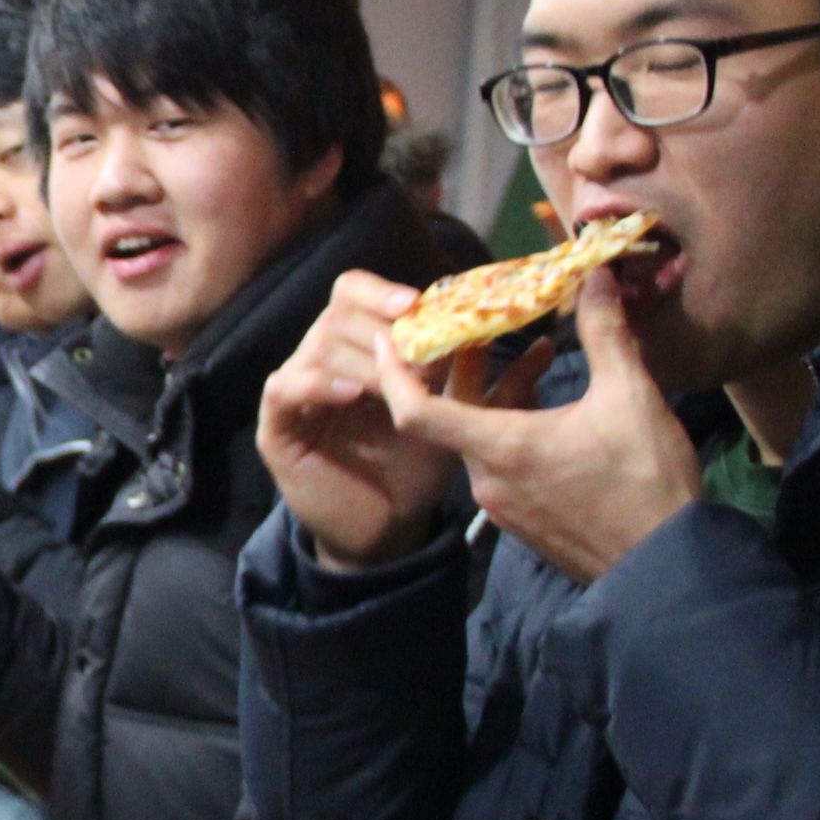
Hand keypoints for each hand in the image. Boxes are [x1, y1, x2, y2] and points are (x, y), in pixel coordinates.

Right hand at [253, 268, 499, 571]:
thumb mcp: (463, 420)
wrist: (386, 528)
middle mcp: (327, 358)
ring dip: (361, 361)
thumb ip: (495, 383)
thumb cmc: (417, 467)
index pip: (358, 292)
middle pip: (338, 311)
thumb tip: (542, 345)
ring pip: (316, 344)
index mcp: (363, 346)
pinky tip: (351, 395)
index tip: (421, 303)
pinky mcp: (276, 426)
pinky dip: (316, 385)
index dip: (385, 291)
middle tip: (416, 356)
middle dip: (381, 328)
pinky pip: (284, 388)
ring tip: (392, 386)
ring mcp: (298, 390)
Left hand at [379, 265, 697, 584]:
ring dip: (498, 395)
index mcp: (498, 449)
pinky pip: (501, 463)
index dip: (393, 371)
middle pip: (451, 415)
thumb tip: (592, 274)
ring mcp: (504, 506)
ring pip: (480, 438)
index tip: (386, 335)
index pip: (416, 411)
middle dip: (463, 367)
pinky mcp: (524, 520)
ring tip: (535, 353)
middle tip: (477, 324)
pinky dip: (512, 427)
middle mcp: (487, 480)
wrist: (668, 569)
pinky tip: (550, 405)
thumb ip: (605, 334)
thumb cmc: (647, 482)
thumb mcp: (631, 397)